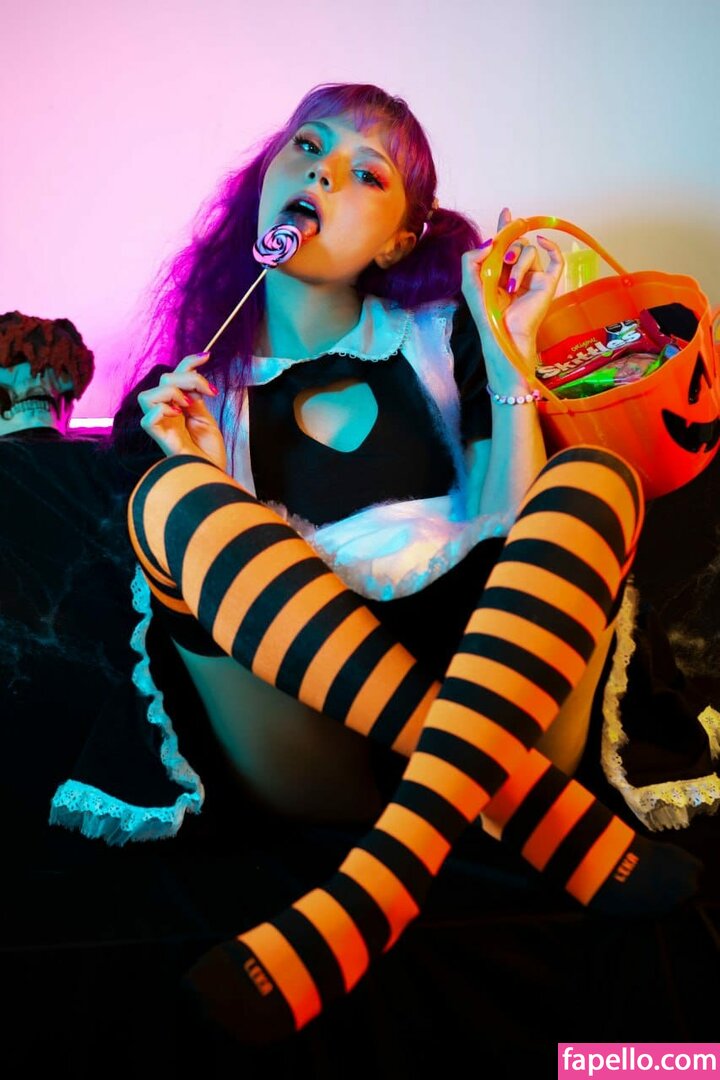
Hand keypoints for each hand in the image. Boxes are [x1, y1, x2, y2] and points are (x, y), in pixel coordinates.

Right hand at [137, 352, 227, 470]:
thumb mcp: (206, 418)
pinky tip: (178, 414)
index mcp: (178, 406)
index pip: (175, 376)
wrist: (213, 474)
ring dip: (171, 392)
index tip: (206, 356)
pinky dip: (162, 411)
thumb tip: (191, 381)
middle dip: (187, 377)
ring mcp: (162, 425)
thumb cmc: (209, 452)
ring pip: (147, 396)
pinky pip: (147, 420)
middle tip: (206, 392)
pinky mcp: (160, 439)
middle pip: (163, 379)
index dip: (188, 363)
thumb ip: (195, 398)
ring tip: (188, 404)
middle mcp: (166, 413)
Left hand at [461, 207, 563, 391]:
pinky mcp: (548, 282)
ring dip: (518, 264)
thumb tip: (490, 242)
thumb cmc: (486, 312)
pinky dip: (551, 247)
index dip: (504, 227)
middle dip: (508, 247)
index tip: (506, 212)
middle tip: (503, 262)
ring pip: (529, 250)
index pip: (504, 243)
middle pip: (516, 242)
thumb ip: (472, 258)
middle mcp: (517, 269)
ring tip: (512, 285)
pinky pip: (556, 259)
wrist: (504, 331)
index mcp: (499, 270)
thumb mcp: (470, 282)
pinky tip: (542, 242)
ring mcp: (534, 275)